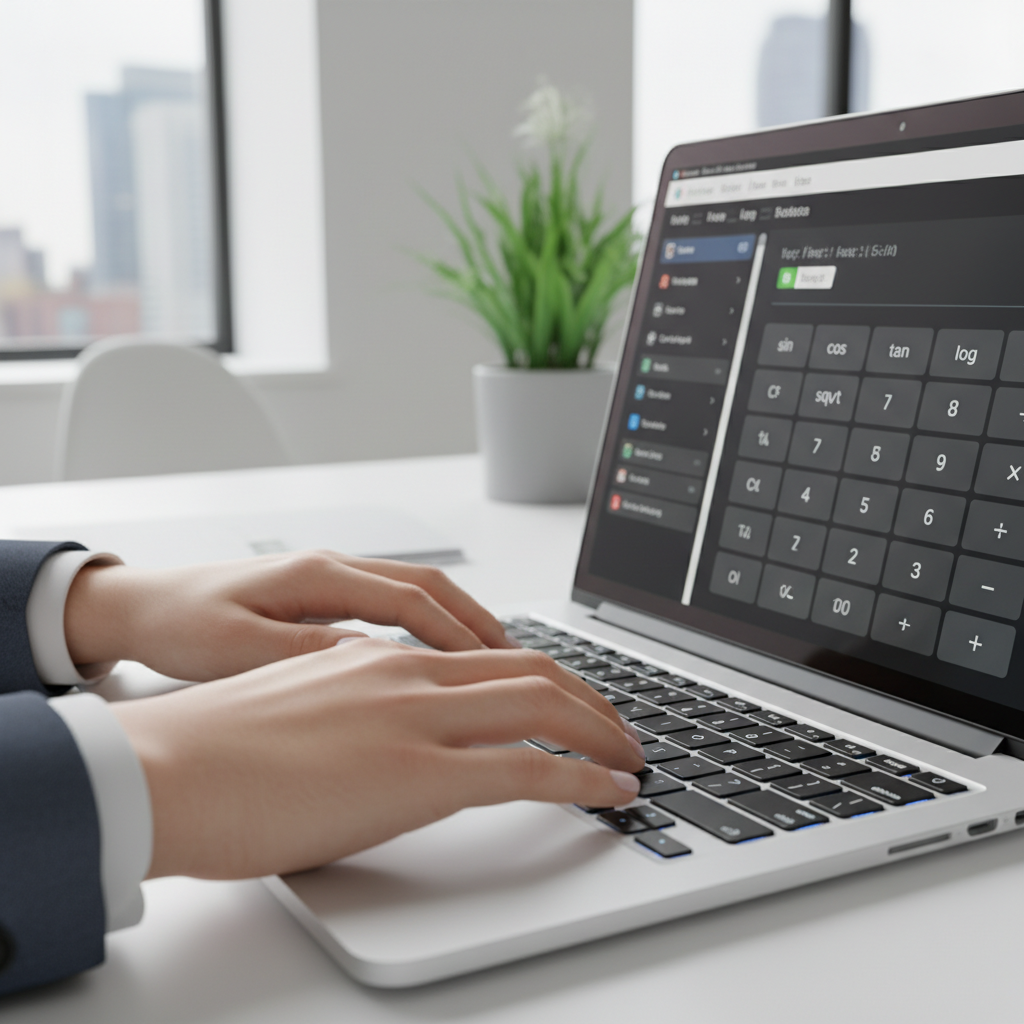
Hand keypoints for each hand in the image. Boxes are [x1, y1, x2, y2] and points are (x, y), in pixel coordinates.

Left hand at [65, 550, 512, 680]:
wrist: (141, 606)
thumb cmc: (182, 624)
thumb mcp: (239, 649)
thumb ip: (308, 653)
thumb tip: (375, 662)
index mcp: (317, 574)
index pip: (412, 600)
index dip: (460, 634)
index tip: (497, 668)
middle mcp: (332, 567)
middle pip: (430, 586)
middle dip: (480, 621)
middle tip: (522, 662)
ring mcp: (330, 578)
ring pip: (418, 592)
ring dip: (461, 622)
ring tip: (500, 660)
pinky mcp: (323, 596)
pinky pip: (395, 605)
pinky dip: (430, 627)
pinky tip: (442, 656)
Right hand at [111, 640, 644, 878]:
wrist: (166, 769)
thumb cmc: (215, 748)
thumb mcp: (300, 706)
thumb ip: (351, 703)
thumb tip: (378, 721)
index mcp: (379, 656)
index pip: (489, 652)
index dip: (543, 675)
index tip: (569, 700)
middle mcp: (409, 673)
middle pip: (533, 669)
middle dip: (591, 699)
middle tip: (619, 727)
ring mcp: (417, 718)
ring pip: (544, 704)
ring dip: (601, 732)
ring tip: (630, 759)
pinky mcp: (419, 774)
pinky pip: (529, 769)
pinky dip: (583, 779)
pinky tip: (610, 793)